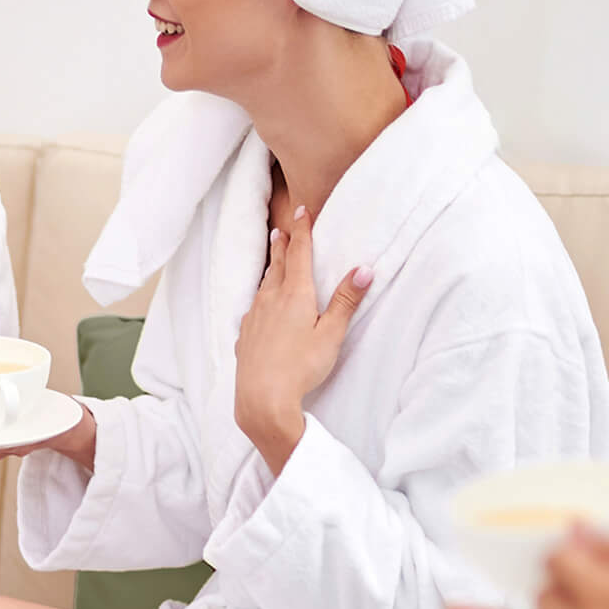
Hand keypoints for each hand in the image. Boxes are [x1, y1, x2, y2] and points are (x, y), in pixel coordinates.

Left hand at [234, 206, 371, 472]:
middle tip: (282, 230)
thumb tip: (364, 269)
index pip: (299, 253)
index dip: (303, 231)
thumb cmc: (301, 367)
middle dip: (282, 246)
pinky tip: (259, 308)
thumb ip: (346, 301)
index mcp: (294, 295)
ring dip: (270, 270)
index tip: (303, 211)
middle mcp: (270, 300)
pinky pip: (253, 310)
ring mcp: (254, 318)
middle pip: (278, 265)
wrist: (262, 398)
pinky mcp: (245, 337)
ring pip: (263, 286)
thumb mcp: (331, 334)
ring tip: (273, 261)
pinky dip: (260, 300)